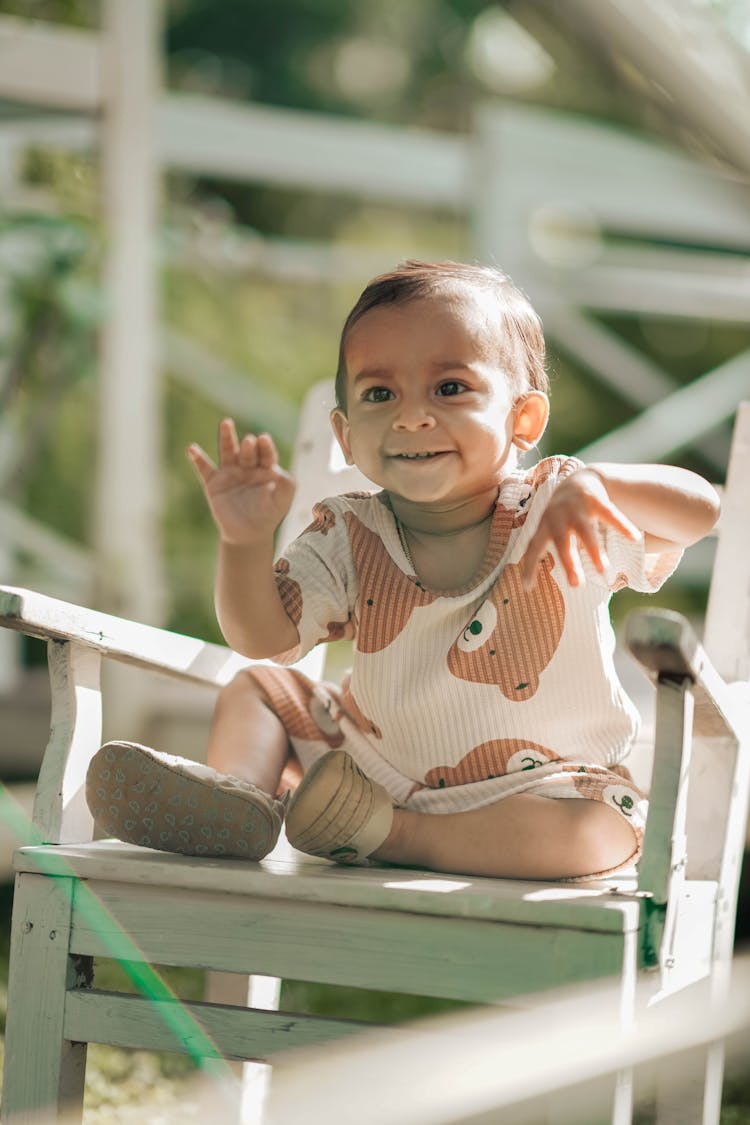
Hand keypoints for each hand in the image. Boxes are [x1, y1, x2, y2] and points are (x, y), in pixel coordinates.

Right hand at [188, 419, 295, 545]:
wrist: (248, 534)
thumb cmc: (268, 515)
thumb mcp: (281, 501)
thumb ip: (286, 486)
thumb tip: (281, 473)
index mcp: (265, 468)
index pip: (266, 454)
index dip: (265, 447)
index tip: (264, 439)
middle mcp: (247, 466)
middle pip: (247, 451)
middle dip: (249, 446)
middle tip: (250, 441)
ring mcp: (230, 473)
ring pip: (228, 452)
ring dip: (227, 437)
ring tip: (226, 423)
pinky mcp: (214, 483)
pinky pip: (204, 469)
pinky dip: (197, 459)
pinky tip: (192, 448)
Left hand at [520, 469, 639, 587]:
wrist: (579, 479)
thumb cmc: (562, 514)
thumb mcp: (551, 528)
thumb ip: (550, 550)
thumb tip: (538, 581)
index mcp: (544, 525)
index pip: (534, 548)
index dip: (529, 566)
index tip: (527, 587)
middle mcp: (558, 515)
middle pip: (562, 540)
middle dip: (568, 562)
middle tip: (576, 585)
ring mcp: (578, 507)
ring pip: (586, 530)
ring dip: (593, 550)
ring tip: (603, 570)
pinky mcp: (596, 500)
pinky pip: (610, 514)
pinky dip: (622, 525)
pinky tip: (634, 537)